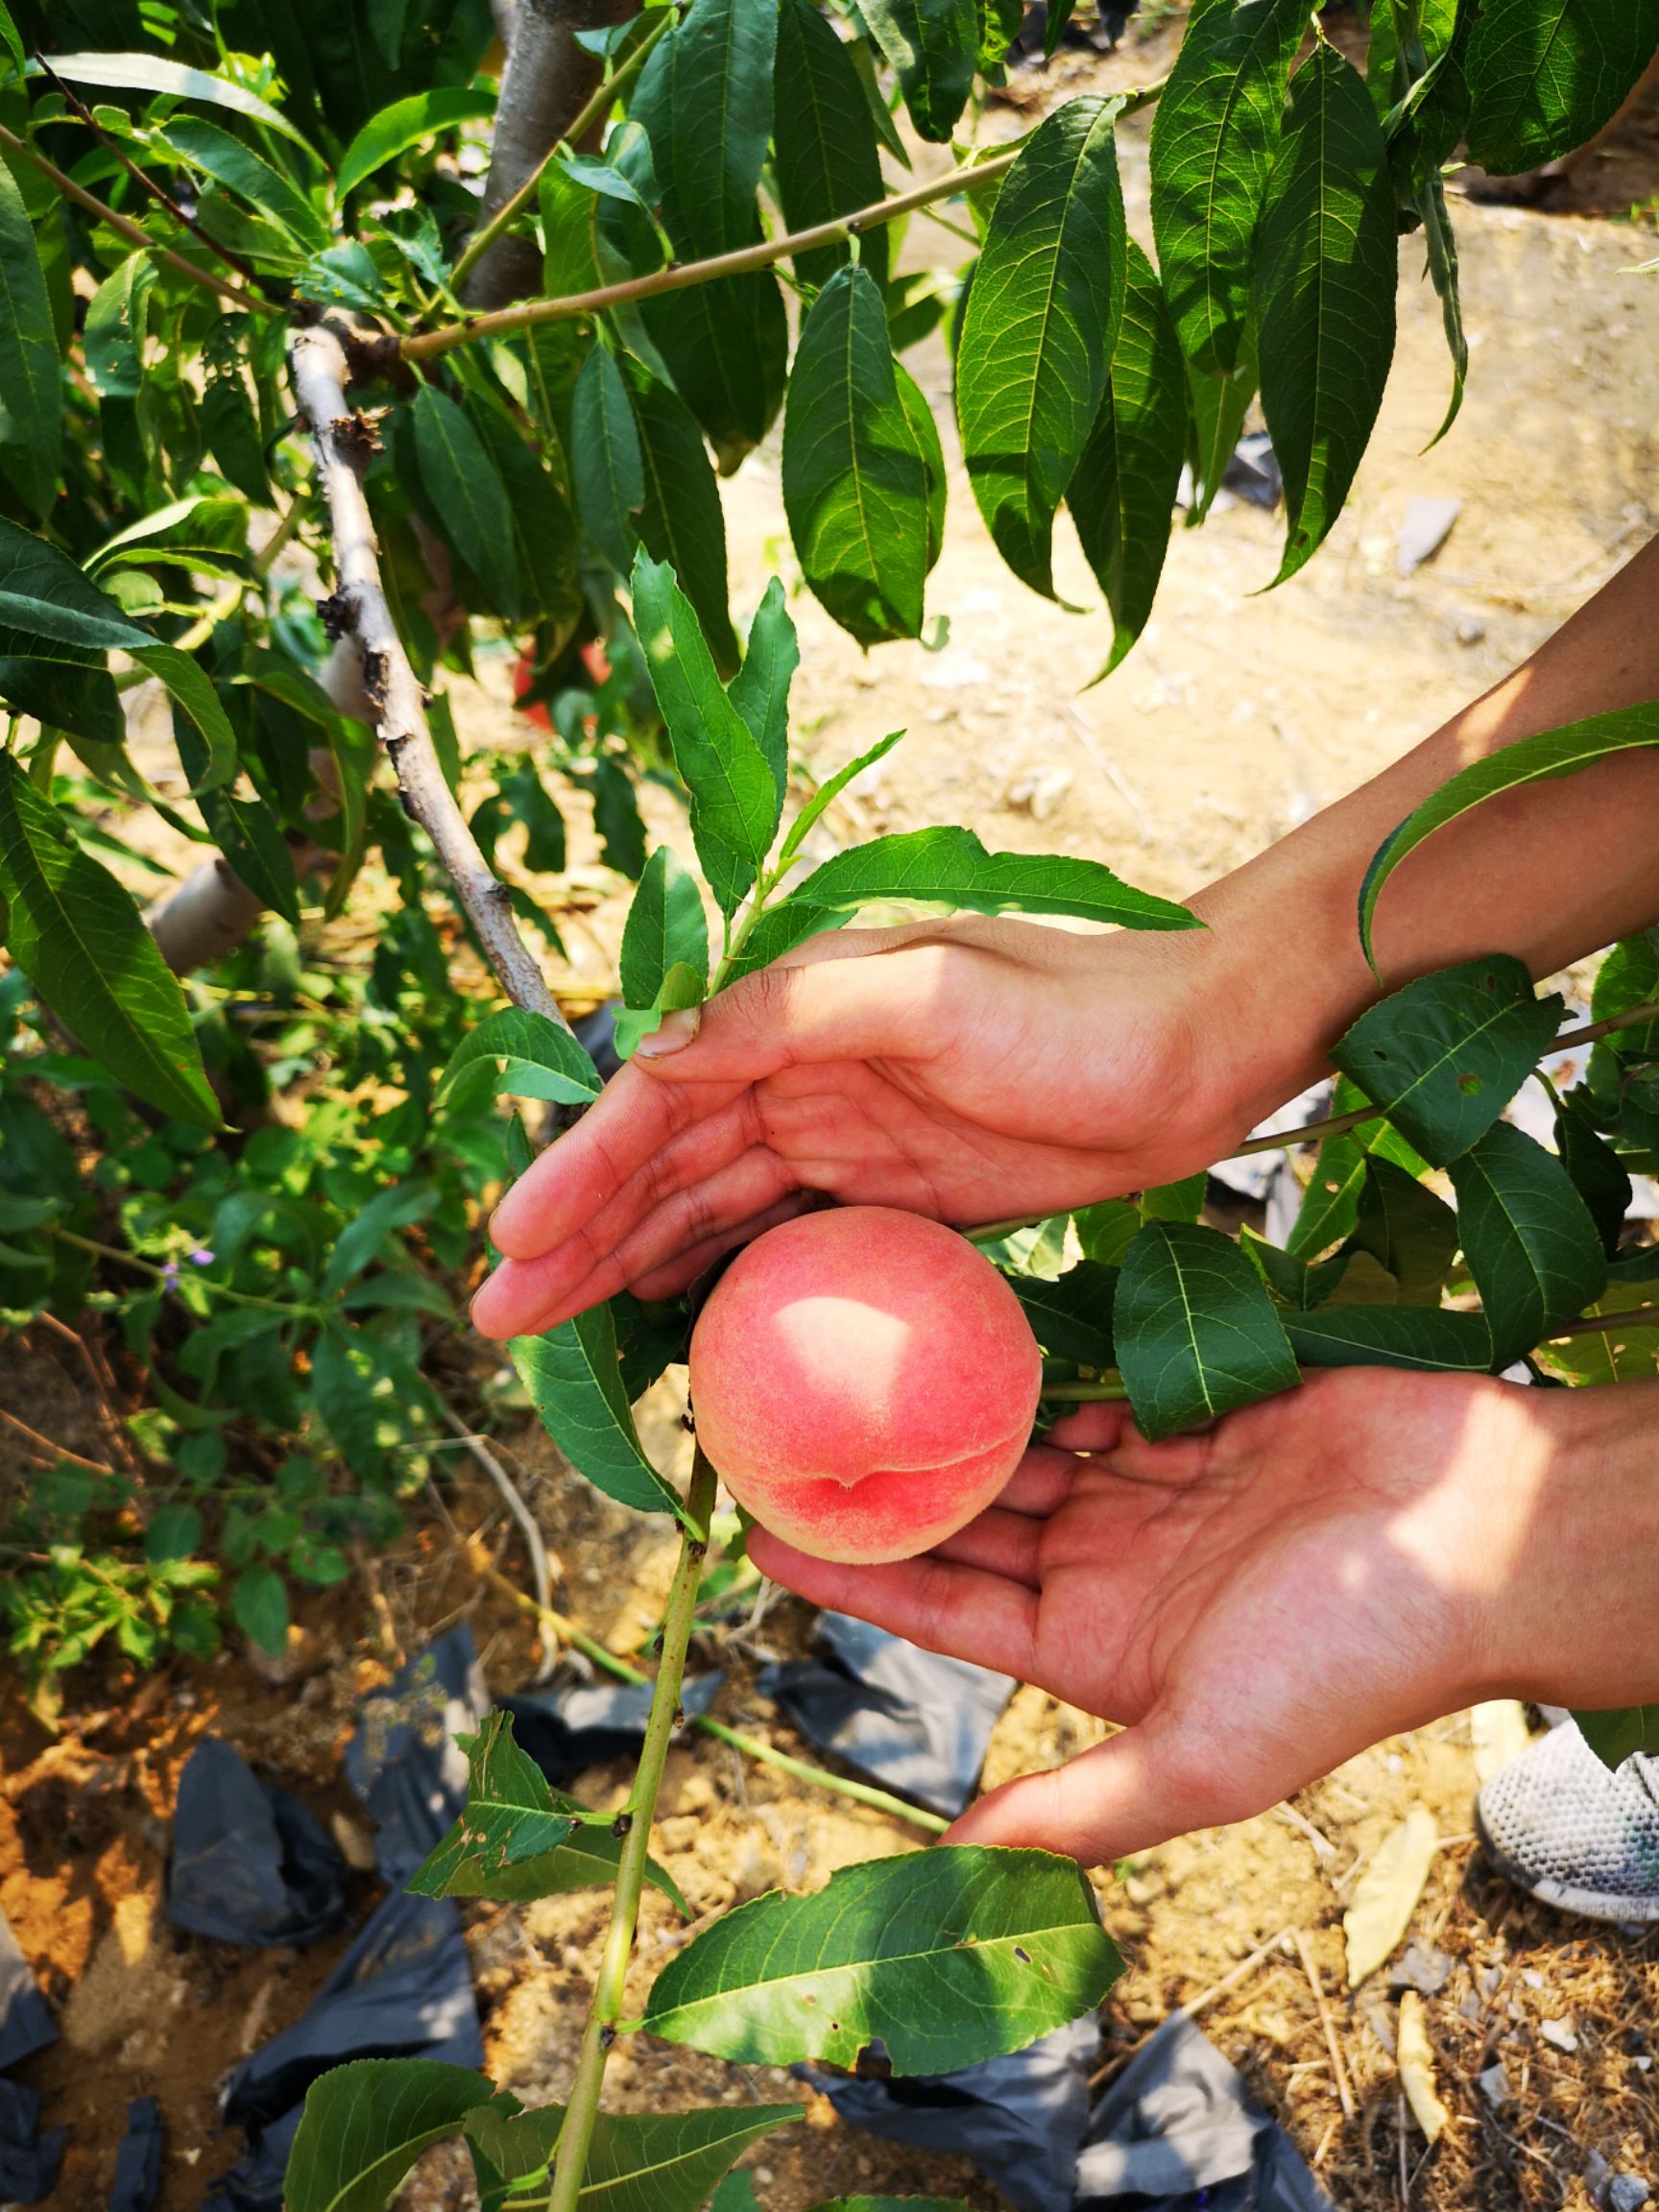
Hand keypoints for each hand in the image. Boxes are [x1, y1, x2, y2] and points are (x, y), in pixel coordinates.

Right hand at [474, 914, 1259, 1337]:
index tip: (515, 1245)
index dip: (581, 1169)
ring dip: (627, 1263)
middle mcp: (804, 1067)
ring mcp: (847, 1133)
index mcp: (798, 1009)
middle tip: (500, 1320)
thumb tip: (656, 1051)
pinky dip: (715, 1276)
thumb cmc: (1083, 1011)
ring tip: (554, 1332)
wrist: (1203, 1049)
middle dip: (578, 1234)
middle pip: (663, 1161)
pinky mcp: (896, 1191)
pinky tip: (670, 1321)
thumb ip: (799, 1013)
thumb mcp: (939, 994)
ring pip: (707, 1206)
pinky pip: (779, 1239)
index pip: (659, 1096)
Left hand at [746, 1368, 1578, 1864]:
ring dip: (943, 1415)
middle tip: (777, 1422)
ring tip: (848, 1364)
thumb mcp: (1206, 1754)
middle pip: (963, 1522)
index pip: (943, 1609)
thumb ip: (1079, 1808)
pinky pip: (1086, 1385)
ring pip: (1015, 1445)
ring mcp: (1151, 1486)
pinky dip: (1028, 1365)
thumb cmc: (1354, 1654)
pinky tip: (962, 1328)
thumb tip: (952, 1869)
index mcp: (1097, 1648)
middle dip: (878, 1484)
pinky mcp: (1189, 1415)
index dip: (852, 1574)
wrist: (1482, 1532)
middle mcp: (1111, 1567)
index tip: (754, 1528)